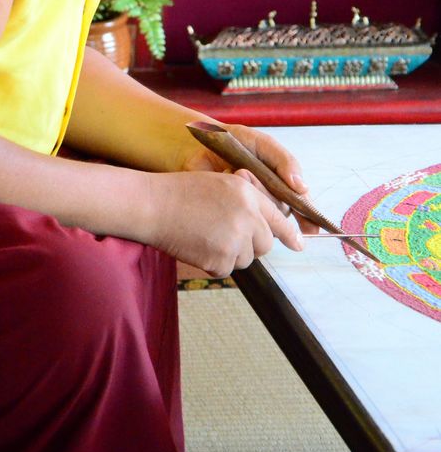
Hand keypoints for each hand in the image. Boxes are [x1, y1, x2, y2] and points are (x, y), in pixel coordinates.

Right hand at [145, 168, 304, 277]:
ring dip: (231, 253)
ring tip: (206, 235)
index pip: (278, 219)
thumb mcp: (220, 183)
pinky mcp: (220, 261)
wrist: (153, 206)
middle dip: (251, 244)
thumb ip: (247, 199)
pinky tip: (198, 245)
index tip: (299, 245)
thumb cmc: (180, 192)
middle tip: (226, 235)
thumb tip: (267, 222)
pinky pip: (227, 269)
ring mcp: (234, 241)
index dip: (290, 234)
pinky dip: (214, 263)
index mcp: (248, 194)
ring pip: (247, 259)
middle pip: (265, 244)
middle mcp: (247, 217)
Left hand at [175, 119, 319, 236]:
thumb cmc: (234, 142)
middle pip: (281, 211)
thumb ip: (285, 161)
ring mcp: (249, 207)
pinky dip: (235, 198)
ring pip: (262, 214)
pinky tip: (226, 179)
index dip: (308, 219)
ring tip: (237, 172)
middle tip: (247, 173)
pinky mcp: (231, 213)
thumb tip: (302, 187)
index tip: (313, 229)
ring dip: (252, 192)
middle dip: (267, 193)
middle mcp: (267, 198)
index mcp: (280, 183)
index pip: (299, 205)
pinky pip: (241, 216)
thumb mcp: (263, 144)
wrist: (198, 144)